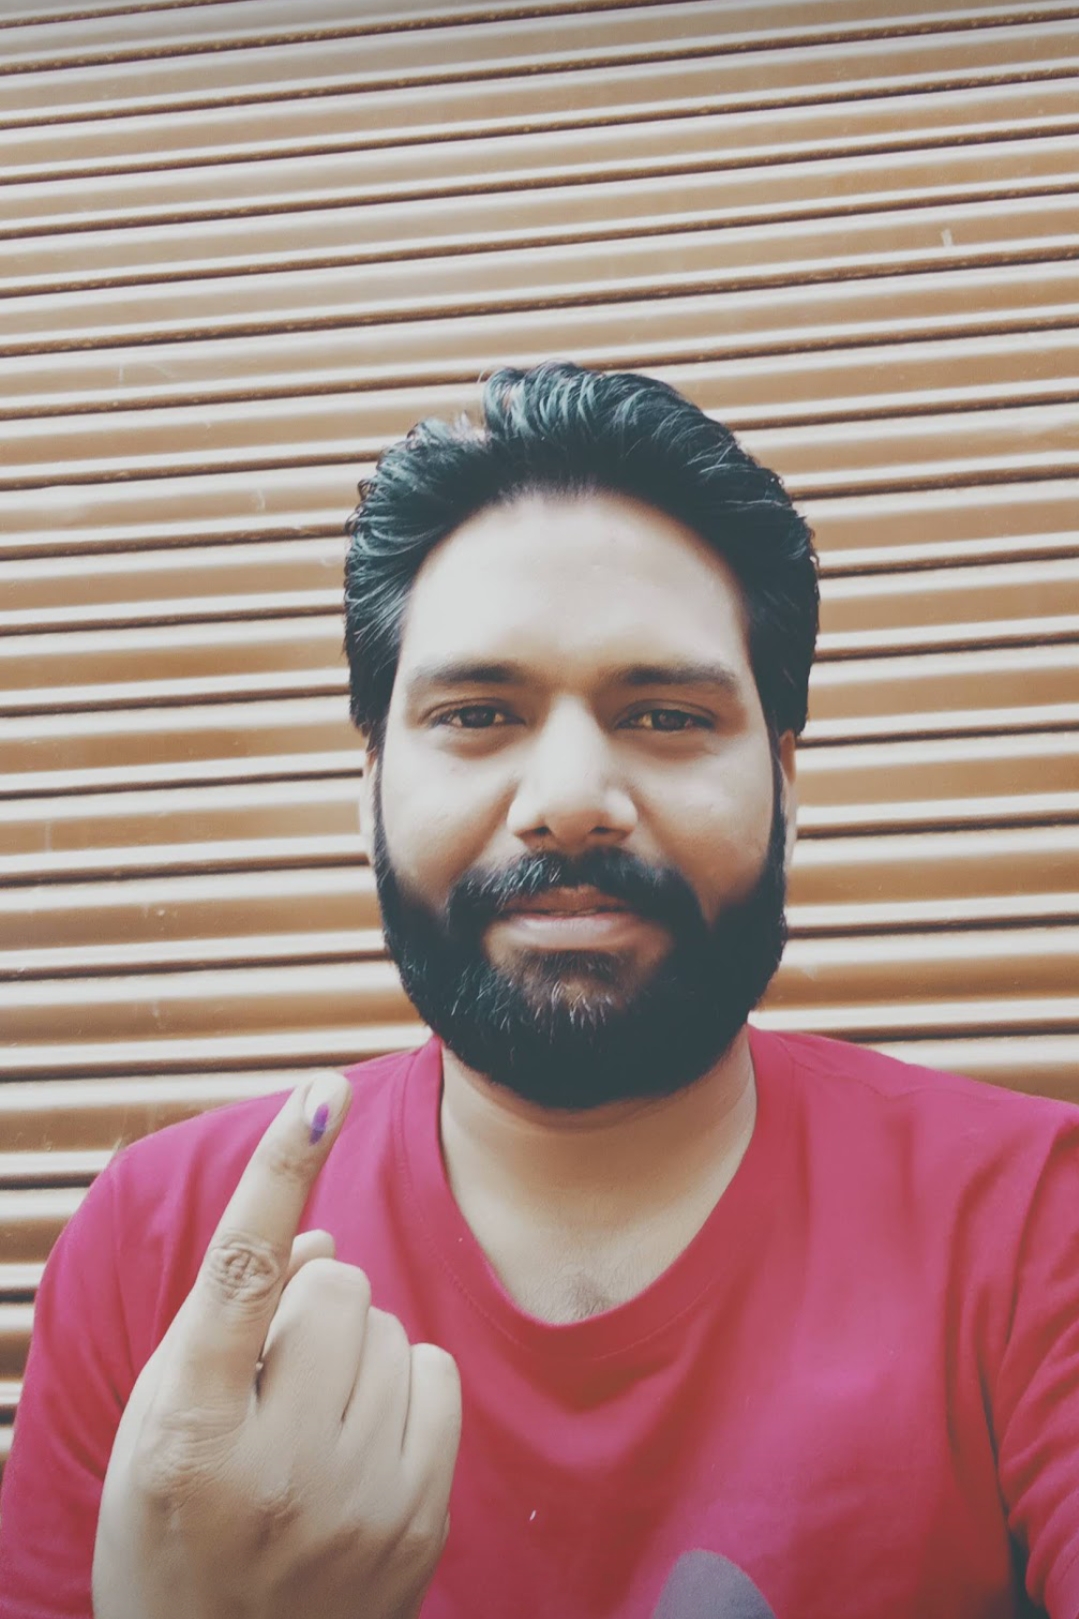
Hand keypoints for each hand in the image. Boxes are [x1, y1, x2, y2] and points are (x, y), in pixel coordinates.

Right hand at [92, 1072, 460, 1618]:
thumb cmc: (173, 1526)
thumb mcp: (161, 1420)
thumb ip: (229, 1318)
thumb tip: (326, 1233)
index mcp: (189, 1432)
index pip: (239, 1274)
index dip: (279, 1174)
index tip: (319, 1095)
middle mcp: (276, 1469)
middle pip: (340, 1287)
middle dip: (312, 1310)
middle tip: (275, 1383)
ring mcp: (358, 1506)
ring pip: (393, 1326)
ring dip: (356, 1351)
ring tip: (311, 1425)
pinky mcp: (420, 1528)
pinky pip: (438, 1375)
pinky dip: (404, 1389)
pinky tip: (361, 1445)